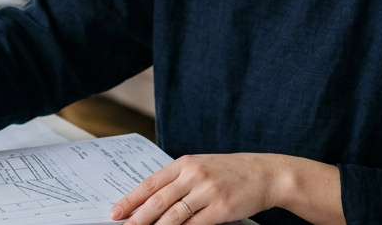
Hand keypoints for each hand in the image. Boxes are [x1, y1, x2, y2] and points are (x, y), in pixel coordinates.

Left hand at [110, 153, 343, 224]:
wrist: (266, 173)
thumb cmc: (232, 172)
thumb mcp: (202, 167)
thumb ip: (179, 181)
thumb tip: (152, 201)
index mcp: (185, 163)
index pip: (150, 183)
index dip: (131, 200)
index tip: (115, 213)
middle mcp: (194, 175)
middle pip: (158, 201)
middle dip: (137, 219)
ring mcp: (207, 191)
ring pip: (173, 216)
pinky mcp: (221, 208)